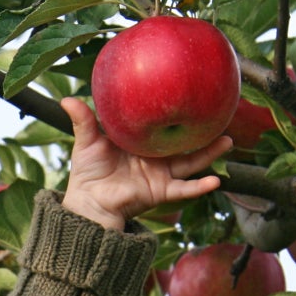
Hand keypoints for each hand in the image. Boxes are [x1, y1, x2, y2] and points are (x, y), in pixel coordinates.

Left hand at [60, 97, 227, 229]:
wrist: (89, 201)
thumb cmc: (88, 171)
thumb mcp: (87, 141)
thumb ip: (84, 120)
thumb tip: (66, 99)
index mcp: (143, 141)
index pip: (164, 123)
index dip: (178, 111)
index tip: (195, 95)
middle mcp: (157, 156)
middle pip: (186, 141)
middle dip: (204, 130)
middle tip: (223, 113)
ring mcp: (161, 173)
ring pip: (192, 162)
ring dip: (210, 153)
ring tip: (228, 141)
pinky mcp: (161, 191)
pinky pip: (184, 189)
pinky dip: (199, 187)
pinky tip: (215, 181)